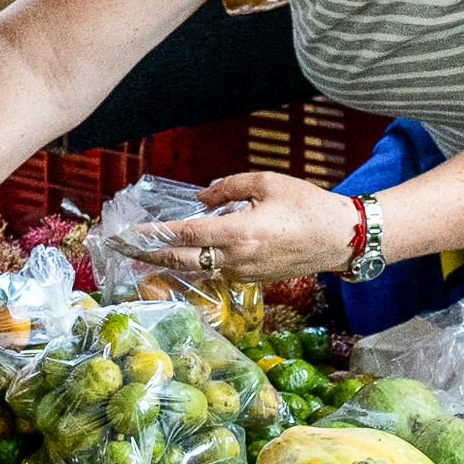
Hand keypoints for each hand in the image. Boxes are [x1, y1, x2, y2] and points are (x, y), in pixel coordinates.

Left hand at [133, 171, 362, 286]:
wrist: (340, 238)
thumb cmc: (307, 205)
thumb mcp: (267, 183)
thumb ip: (228, 188)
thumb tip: (200, 198)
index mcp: (238, 233)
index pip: (184, 235)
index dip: (153, 234)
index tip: (128, 233)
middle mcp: (236, 259)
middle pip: (182, 261)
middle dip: (149, 255)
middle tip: (123, 249)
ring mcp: (244, 274)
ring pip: (198, 269)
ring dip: (172, 261)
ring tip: (148, 251)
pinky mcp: (253, 280)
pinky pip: (217, 271)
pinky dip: (198, 264)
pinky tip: (187, 254)